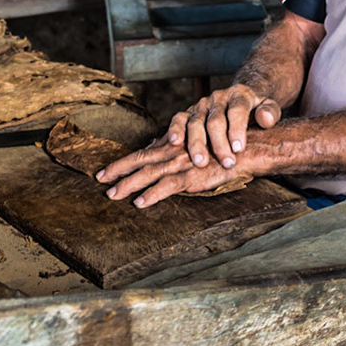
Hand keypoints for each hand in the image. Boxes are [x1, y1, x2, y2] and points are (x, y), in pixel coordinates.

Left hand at [94, 138, 258, 207]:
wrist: (246, 149)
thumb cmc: (222, 147)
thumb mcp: (194, 142)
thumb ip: (172, 145)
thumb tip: (153, 145)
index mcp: (174, 146)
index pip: (143, 152)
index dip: (123, 162)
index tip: (105, 171)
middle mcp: (174, 152)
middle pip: (140, 160)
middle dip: (118, 171)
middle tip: (99, 180)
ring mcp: (182, 164)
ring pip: (148, 174)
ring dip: (128, 184)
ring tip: (112, 194)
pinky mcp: (192, 177)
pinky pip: (167, 187)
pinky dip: (152, 194)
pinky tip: (139, 202)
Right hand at [164, 83, 283, 170]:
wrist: (240, 98)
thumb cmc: (255, 109)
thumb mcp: (269, 106)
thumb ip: (270, 112)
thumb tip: (266, 119)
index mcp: (238, 95)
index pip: (237, 110)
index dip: (237, 129)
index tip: (239, 149)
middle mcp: (217, 98)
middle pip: (215, 120)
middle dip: (219, 144)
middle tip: (226, 163)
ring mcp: (201, 105)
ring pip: (195, 122)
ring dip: (197, 144)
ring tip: (201, 162)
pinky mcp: (188, 112)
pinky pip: (178, 119)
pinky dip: (174, 130)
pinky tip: (173, 142)